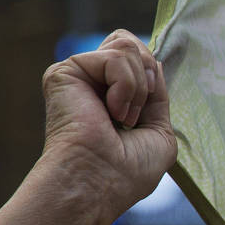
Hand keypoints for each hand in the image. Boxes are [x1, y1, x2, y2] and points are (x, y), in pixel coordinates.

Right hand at [35, 29, 176, 222]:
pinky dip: (126, 86)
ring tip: (123, 118)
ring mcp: (78, 75)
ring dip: (138, 87)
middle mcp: (91, 82)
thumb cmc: (127, 171)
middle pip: (129, 42)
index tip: (148, 107)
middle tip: (137, 112)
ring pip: (126, 45)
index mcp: (110, 95)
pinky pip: (115, 56)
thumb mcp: (159, 130)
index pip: (136, 56)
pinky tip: (112, 112)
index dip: (153, 73)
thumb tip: (154, 60)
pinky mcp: (65, 71)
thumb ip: (156, 95)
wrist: (99, 183)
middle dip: (148, 74)